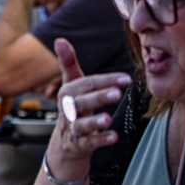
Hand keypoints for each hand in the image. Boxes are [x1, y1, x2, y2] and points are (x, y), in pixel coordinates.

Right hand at [49, 38, 129, 162]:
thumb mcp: (71, 85)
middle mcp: (68, 110)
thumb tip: (59, 39)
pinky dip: (100, 140)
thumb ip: (68, 63)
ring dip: (94, 121)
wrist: (65, 143)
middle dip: (99, 97)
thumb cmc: (73, 108)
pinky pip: (88, 143)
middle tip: (117, 94)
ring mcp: (72, 128)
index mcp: (67, 93)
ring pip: (81, 124)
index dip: (106, 81)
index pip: (86, 84)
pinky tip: (113, 136)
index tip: (126, 79)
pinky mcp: (78, 145)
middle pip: (82, 102)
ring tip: (108, 118)